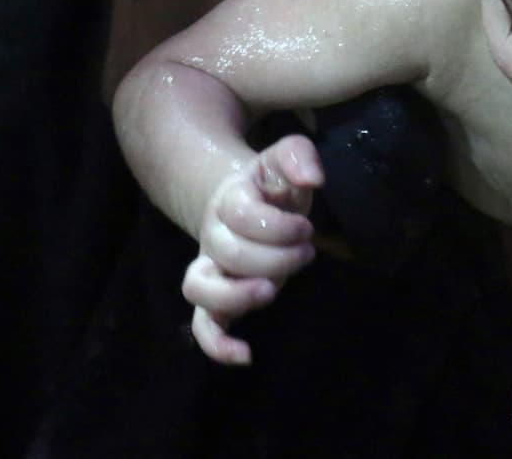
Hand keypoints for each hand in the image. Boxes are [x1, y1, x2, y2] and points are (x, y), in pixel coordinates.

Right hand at [184, 134, 322, 365]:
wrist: (251, 201)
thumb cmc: (273, 186)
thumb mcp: (286, 160)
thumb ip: (297, 156)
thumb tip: (312, 178)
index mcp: (230, 200)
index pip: (241, 214)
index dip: (278, 225)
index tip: (307, 227)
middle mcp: (213, 236)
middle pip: (229, 253)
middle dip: (275, 256)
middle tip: (305, 250)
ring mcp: (211, 269)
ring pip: (200, 288)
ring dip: (238, 293)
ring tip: (270, 289)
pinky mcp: (217, 299)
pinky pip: (203, 326)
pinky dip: (217, 344)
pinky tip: (245, 355)